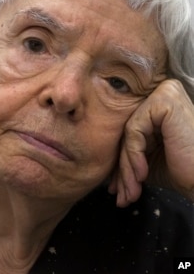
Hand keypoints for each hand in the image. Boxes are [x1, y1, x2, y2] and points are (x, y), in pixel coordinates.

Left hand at [109, 79, 193, 206]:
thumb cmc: (182, 170)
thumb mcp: (147, 160)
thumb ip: (127, 154)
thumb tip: (105, 176)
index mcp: (157, 104)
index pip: (129, 132)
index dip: (122, 162)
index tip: (117, 188)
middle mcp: (161, 92)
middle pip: (128, 132)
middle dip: (123, 168)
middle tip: (121, 194)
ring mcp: (163, 93)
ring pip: (128, 133)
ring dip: (127, 168)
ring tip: (130, 192)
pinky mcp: (164, 100)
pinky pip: (135, 130)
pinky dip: (135, 155)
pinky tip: (143, 174)